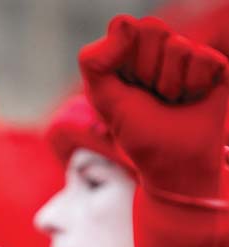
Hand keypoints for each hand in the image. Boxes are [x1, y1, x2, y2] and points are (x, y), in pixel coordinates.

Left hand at [79, 15, 228, 198]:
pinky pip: (204, 59)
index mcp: (129, 52)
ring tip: (172, 101)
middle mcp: (160, 48)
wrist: (172, 160)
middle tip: (151, 95)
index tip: (125, 87)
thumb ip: (94, 61)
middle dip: (146, 70)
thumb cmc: (137, 131)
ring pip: (178, 46)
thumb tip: (124, 24)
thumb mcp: (104, 99)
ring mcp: (189, 54)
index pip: (124, 26)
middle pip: (152, 28)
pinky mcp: (215, 64)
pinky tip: (194, 98)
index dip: (122, 59)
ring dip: (170, 84)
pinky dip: (195, 85)